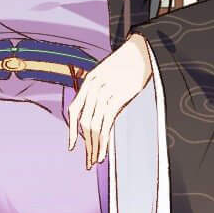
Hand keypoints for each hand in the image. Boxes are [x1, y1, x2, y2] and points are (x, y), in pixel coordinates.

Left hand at [66, 36, 153, 169]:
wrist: (141, 50)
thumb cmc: (127, 63)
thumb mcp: (107, 73)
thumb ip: (99, 90)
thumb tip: (99, 111)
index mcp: (88, 82)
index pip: (74, 110)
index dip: (72, 130)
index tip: (72, 146)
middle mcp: (93, 88)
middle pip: (83, 122)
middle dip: (85, 144)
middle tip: (86, 162)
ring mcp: (104, 93)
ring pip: (93, 126)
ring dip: (93, 147)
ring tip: (94, 161)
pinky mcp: (117, 98)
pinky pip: (106, 124)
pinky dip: (103, 141)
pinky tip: (103, 153)